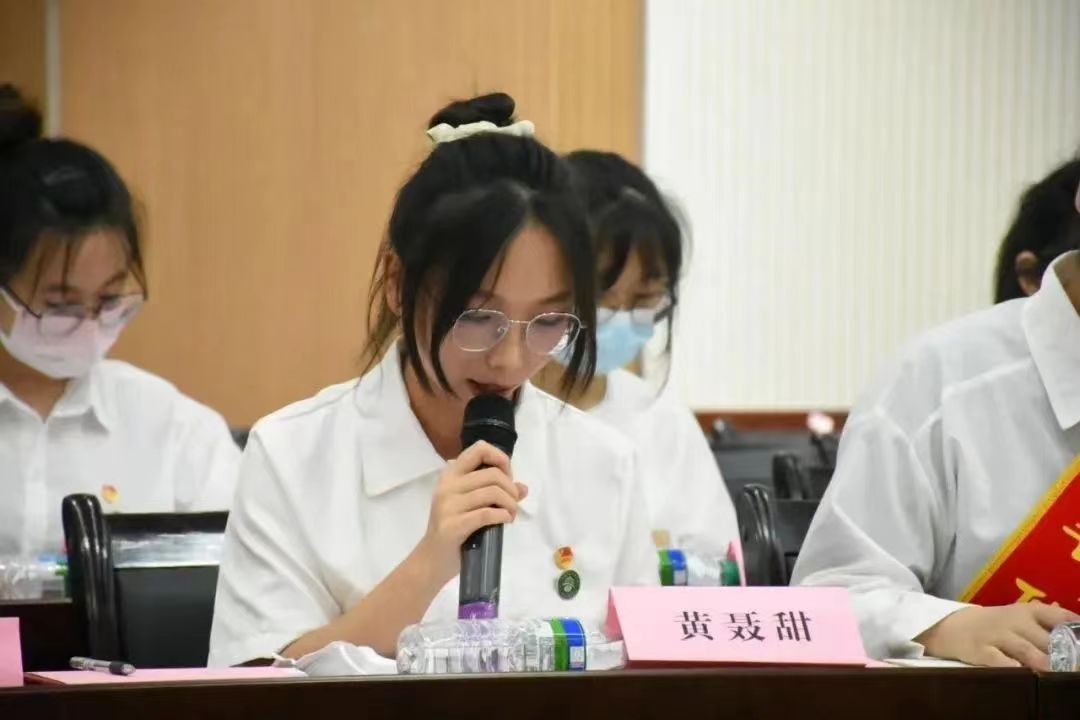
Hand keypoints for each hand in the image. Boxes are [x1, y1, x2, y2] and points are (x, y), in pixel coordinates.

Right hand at [417, 440, 527, 582]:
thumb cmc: (454, 528)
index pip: (479, 449)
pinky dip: (503, 515)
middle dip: (511, 489)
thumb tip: (523, 488)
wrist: (433, 559)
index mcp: (451, 475)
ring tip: (510, 514)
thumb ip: (495, 493)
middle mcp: (447, 486)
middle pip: (492, 474)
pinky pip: (487, 514)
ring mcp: (448, 505)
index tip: (507, 476)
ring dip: (510, 504)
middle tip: (513, 504)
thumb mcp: (471, 505)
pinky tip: (505, 521)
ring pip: (493, 492)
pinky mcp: (452, 525)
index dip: (500, 458)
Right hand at [916, 602, 1078, 669]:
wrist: (952, 626)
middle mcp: (1013, 621)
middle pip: (1045, 639)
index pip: (1057, 616)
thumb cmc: (994, 625)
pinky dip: (1011, 667)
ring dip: (1043, 662)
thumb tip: (1074, 622)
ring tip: (1057, 672)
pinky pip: (998, 660)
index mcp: (1026, 612)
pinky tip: (1022, 673)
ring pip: (1025, 650)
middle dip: (1063, 654)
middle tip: (1075, 666)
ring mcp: (996, 635)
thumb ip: (1046, 620)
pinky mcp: (980, 650)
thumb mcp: (1018, 616)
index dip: (1076, 627)